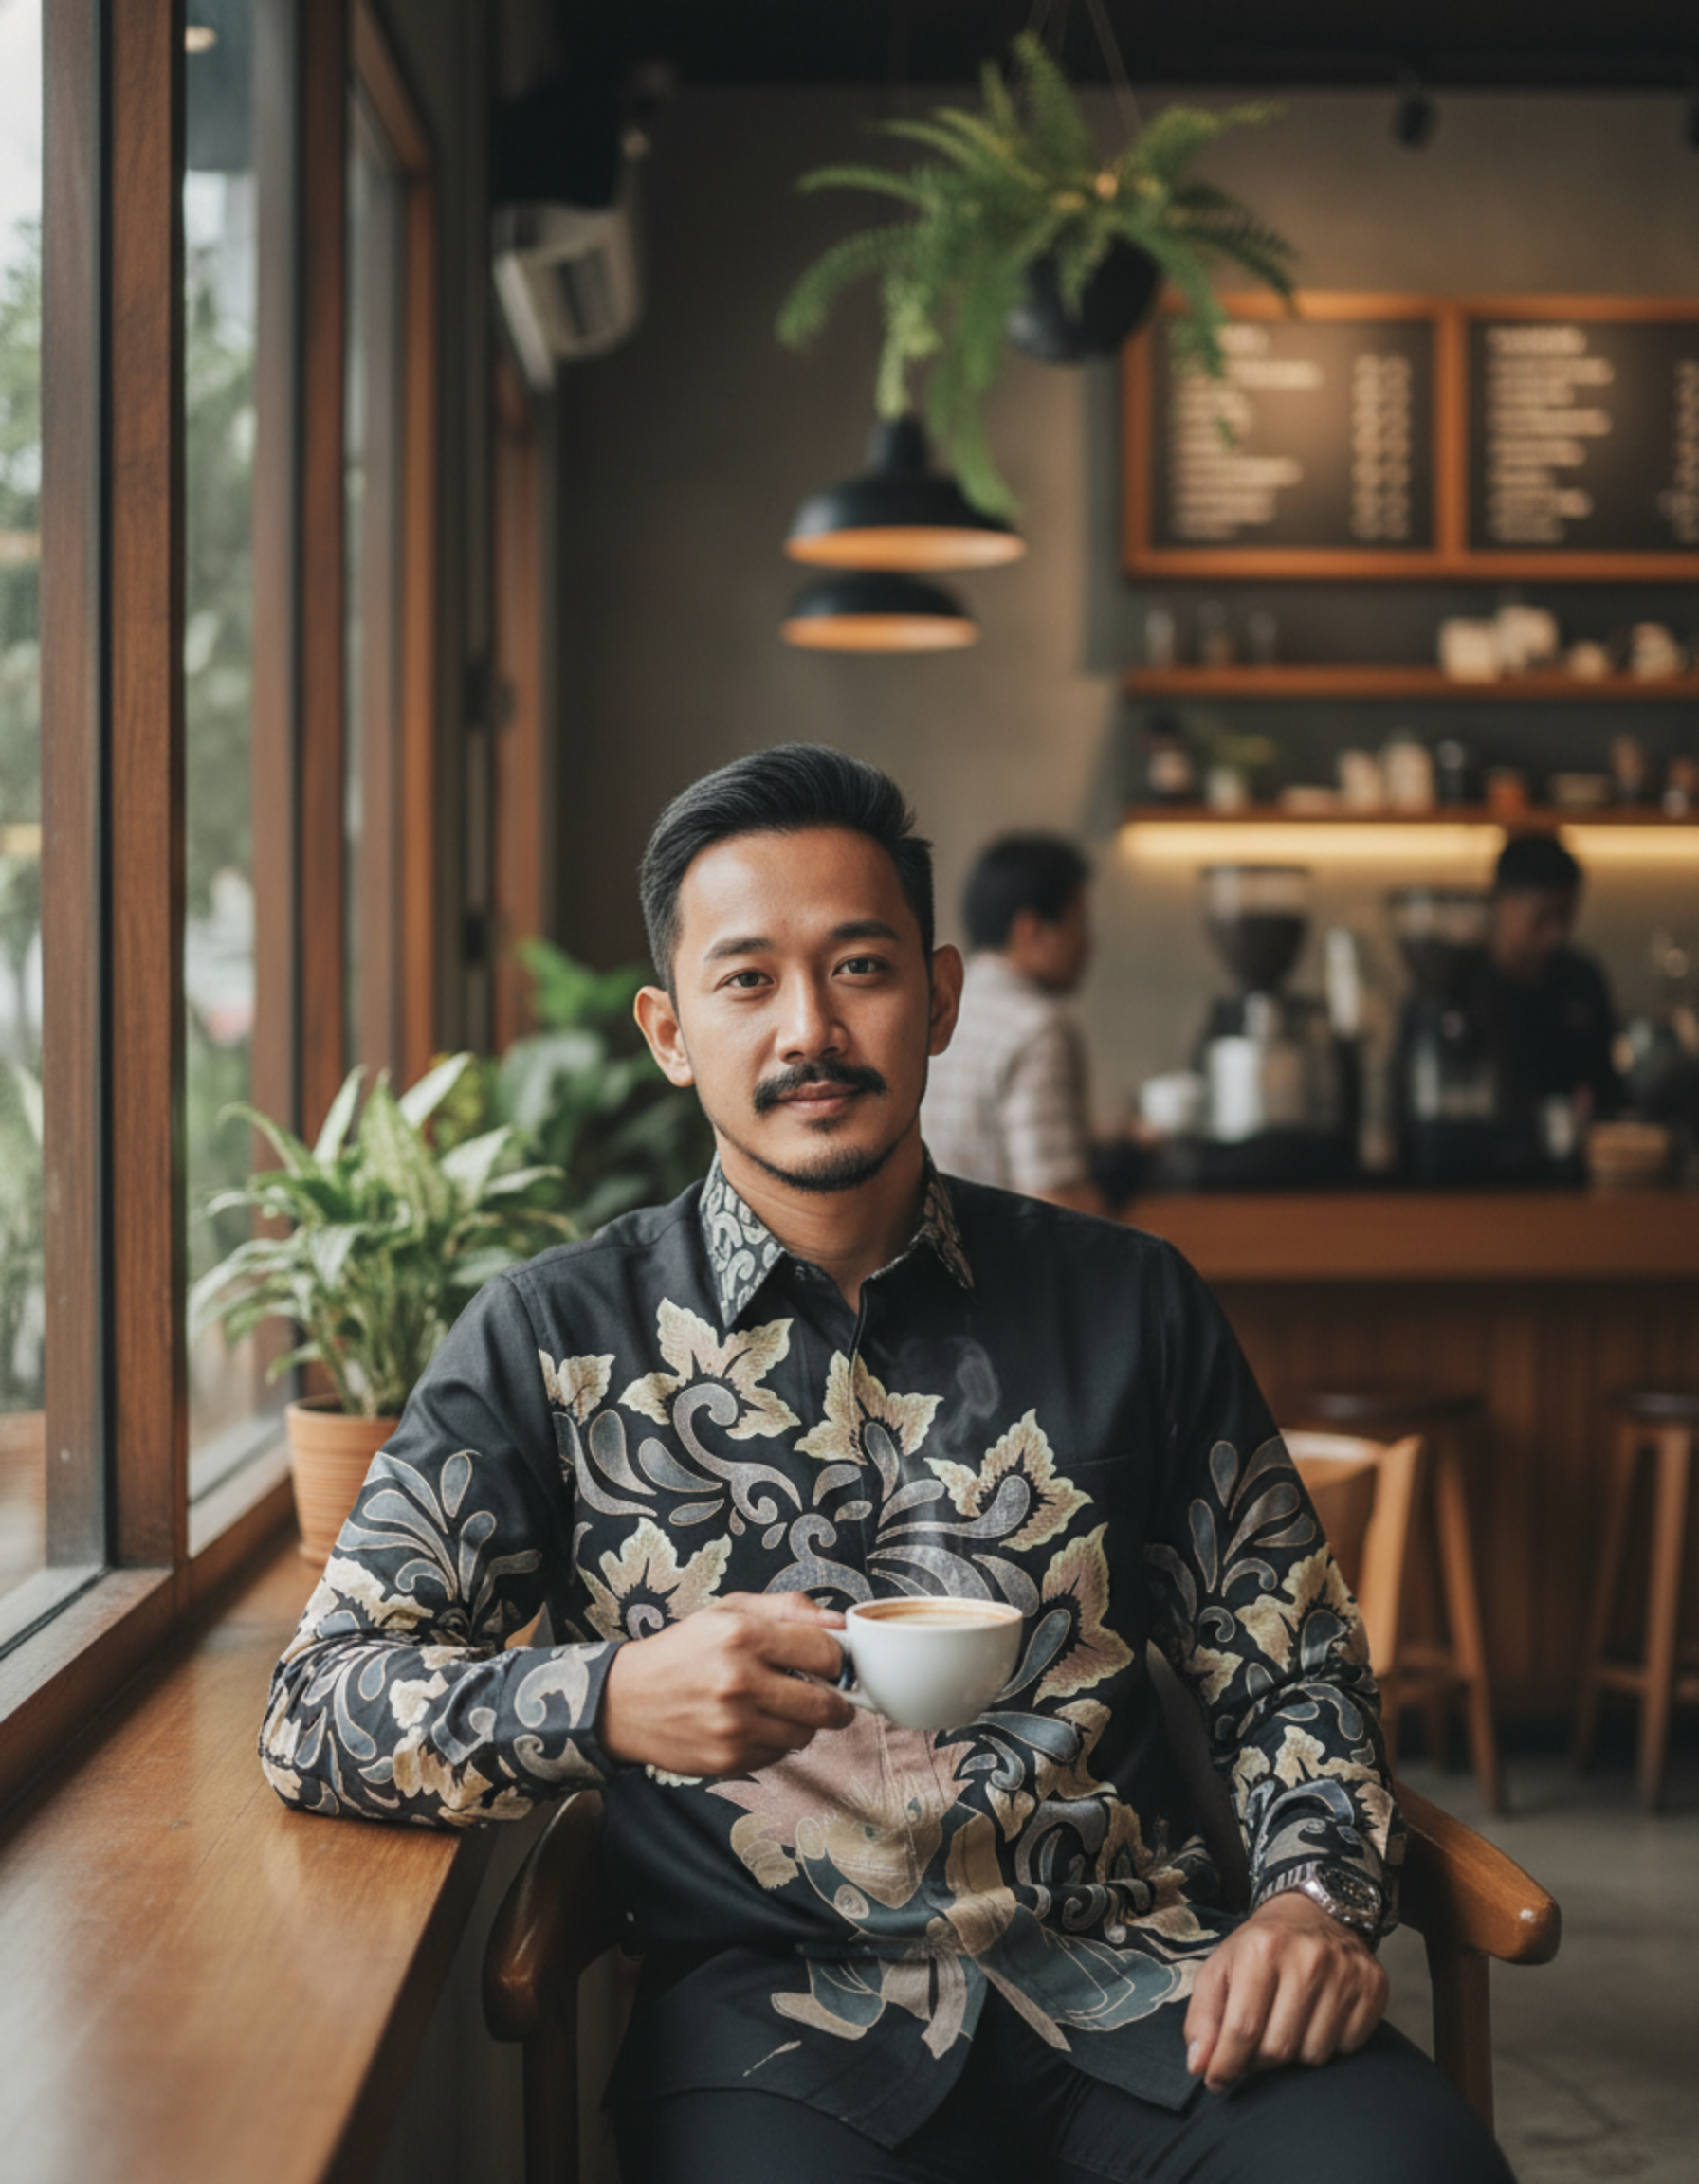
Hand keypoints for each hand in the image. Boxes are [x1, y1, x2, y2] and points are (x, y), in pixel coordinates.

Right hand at [597, 1591, 853, 1775]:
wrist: (626, 1699)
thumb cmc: (683, 1650)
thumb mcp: (729, 1610)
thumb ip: (788, 1608)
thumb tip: (839, 1621)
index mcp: (743, 1635)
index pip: (825, 1653)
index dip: (838, 1660)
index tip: (835, 1663)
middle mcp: (739, 1682)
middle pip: (825, 1704)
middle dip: (836, 1701)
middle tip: (830, 1695)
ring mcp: (733, 1726)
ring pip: (804, 1735)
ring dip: (802, 1722)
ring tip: (778, 1705)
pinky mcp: (727, 1760)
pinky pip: (777, 1756)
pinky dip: (774, 1742)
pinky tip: (753, 1724)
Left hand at [1183, 1890, 1387, 2092]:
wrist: (1313, 1911)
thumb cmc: (1261, 1947)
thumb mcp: (1220, 1968)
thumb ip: (1203, 2016)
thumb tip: (1199, 2065)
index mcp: (1263, 1950)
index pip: (1242, 2029)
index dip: (1226, 2064)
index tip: (1216, 2080)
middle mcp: (1308, 1959)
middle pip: (1279, 2048)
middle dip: (1259, 2060)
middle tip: (1254, 2046)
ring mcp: (1345, 1973)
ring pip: (1314, 2055)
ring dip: (1295, 2054)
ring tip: (1286, 2025)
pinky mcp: (1373, 1986)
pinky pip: (1348, 2047)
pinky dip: (1329, 2044)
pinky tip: (1317, 2018)